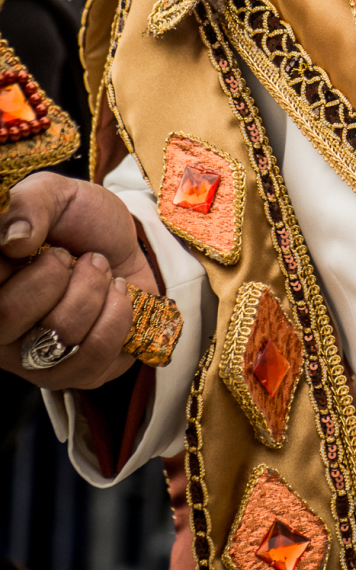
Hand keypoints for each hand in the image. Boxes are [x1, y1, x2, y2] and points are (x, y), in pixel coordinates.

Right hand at [0, 172, 158, 389]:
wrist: (128, 244)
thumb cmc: (79, 221)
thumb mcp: (54, 195)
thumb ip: (29, 206)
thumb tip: (13, 240)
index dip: (9, 265)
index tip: (34, 244)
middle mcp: (0, 330)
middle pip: (8, 318)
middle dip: (55, 275)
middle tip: (71, 255)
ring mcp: (35, 358)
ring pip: (57, 337)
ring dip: (92, 290)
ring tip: (99, 269)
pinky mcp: (76, 374)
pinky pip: (92, 358)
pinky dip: (116, 315)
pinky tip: (116, 294)